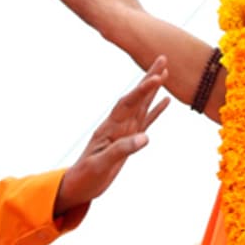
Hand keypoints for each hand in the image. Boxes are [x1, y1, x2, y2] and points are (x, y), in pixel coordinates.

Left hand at [53, 57, 170, 215]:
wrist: (79, 186)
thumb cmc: (85, 176)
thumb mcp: (100, 165)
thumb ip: (121, 150)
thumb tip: (145, 138)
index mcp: (110, 127)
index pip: (128, 103)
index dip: (142, 90)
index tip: (157, 78)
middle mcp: (119, 124)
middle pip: (137, 96)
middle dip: (149, 78)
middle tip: (162, 58)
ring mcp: (125, 130)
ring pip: (143, 104)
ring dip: (153, 89)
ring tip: (165, 72)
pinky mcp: (130, 139)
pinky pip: (146, 120)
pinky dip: (156, 110)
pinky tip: (166, 100)